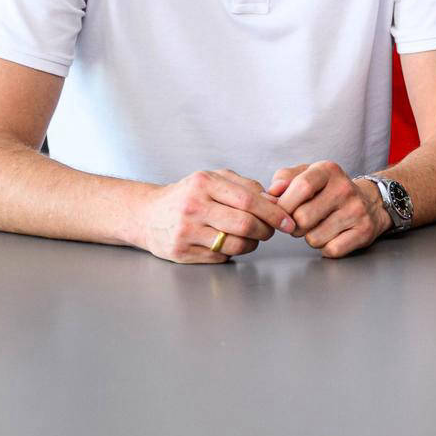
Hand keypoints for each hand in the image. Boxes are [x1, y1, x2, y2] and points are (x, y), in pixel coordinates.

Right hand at [139, 168, 295, 263]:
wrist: (147, 214)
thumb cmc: (188, 194)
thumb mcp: (214, 178)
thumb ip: (245, 186)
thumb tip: (275, 201)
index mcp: (204, 183)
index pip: (248, 200)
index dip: (273, 212)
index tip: (288, 220)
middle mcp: (193, 207)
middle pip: (244, 224)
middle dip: (266, 230)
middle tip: (271, 231)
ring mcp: (186, 232)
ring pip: (235, 244)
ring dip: (252, 243)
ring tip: (252, 236)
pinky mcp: (181, 253)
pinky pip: (220, 257)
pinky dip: (231, 252)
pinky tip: (228, 242)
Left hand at [268, 161, 389, 257]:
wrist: (370, 201)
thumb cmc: (329, 190)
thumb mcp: (308, 174)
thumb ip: (284, 179)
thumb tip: (270, 193)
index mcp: (328, 170)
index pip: (301, 187)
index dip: (284, 205)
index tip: (281, 212)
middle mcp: (345, 188)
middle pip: (303, 218)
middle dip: (294, 225)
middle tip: (301, 221)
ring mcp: (356, 210)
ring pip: (314, 238)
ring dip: (310, 237)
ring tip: (318, 226)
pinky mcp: (364, 231)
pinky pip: (331, 250)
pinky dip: (326, 247)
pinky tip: (332, 235)